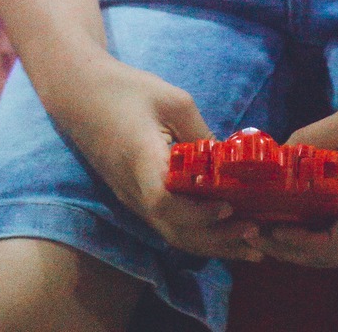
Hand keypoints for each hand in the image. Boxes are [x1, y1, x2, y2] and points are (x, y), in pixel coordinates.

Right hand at [69, 56, 264, 262]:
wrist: (80, 94)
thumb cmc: (127, 90)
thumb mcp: (172, 100)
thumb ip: (200, 132)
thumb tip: (229, 160)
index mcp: (141, 161)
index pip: (166, 203)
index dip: (198, 213)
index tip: (228, 207)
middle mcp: (134, 191)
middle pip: (175, 231)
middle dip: (218, 239)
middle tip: (257, 234)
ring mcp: (132, 199)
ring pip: (172, 234)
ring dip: (211, 244)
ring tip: (249, 246)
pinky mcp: (134, 198)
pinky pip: (166, 225)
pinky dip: (196, 234)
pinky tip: (221, 231)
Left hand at [257, 63, 337, 269]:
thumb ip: (314, 137)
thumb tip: (278, 155)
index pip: (335, 247)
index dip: (298, 245)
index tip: (268, 228)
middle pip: (337, 254)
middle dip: (297, 250)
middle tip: (261, 230)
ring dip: (309, 239)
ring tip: (275, 219)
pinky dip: (324, 223)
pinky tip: (304, 203)